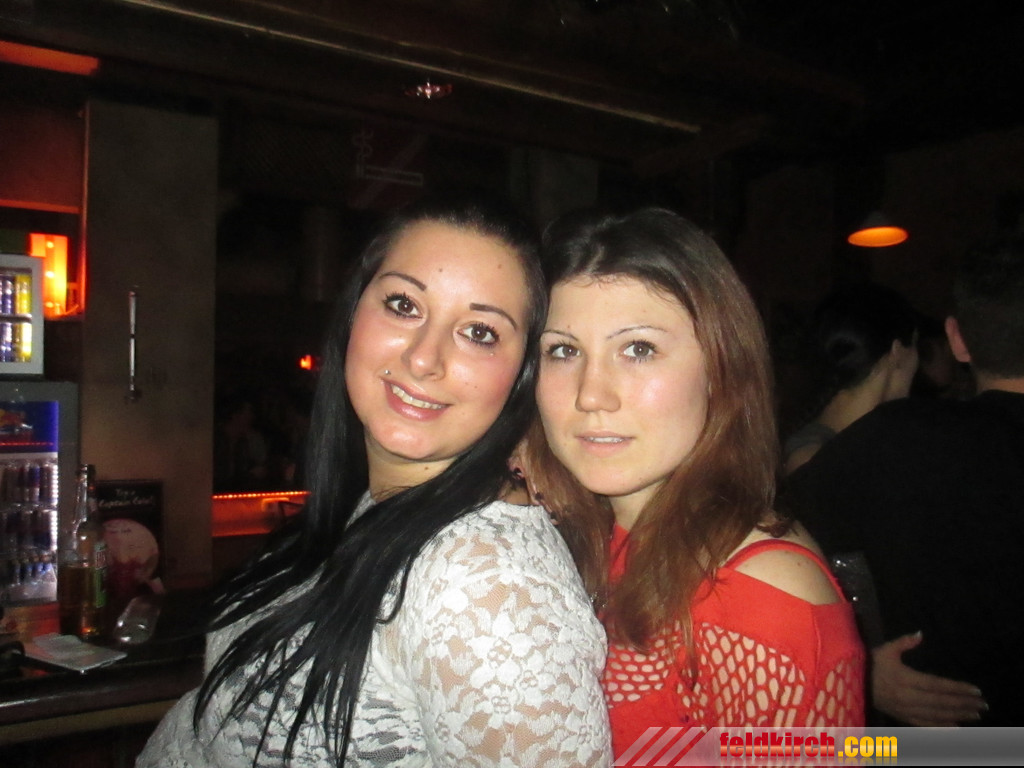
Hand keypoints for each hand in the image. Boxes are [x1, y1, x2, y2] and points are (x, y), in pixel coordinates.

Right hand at [871, 632, 986, 725]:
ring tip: (975, 715)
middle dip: (963, 703)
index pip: (937, 685)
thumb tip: (920, 633)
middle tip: (983, 705)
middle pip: (941, 702)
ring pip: (935, 715)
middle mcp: (908, 697)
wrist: (850, 682)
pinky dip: (940, 726)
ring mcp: (904, 709)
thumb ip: (903, 643)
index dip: (957, 688)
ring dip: (957, 715)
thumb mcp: (884, 650)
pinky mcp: (901, 716)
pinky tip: (955, 727)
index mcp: (905, 679)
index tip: (976, 690)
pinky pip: (923, 724)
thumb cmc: (869, 664)